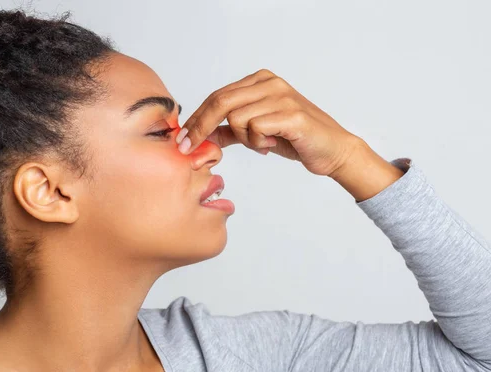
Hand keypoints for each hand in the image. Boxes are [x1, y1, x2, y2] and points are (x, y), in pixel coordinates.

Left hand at [177, 69, 364, 176]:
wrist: (331, 150)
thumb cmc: (295, 140)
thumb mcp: (256, 134)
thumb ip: (230, 131)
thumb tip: (201, 137)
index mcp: (260, 81)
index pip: (217, 96)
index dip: (196, 118)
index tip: (182, 139)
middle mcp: (270, 83)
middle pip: (220, 102)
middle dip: (200, 127)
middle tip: (189, 148)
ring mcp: (282, 96)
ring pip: (237, 119)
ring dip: (244, 139)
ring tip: (263, 143)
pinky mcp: (292, 114)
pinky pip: (255, 128)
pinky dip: (258, 142)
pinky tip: (273, 144)